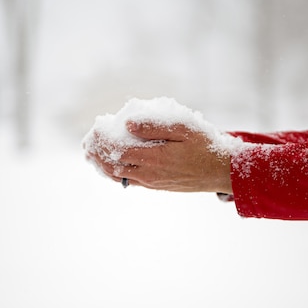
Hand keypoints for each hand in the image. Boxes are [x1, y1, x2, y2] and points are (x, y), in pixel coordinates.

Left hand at [87, 121, 232, 193]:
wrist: (221, 172)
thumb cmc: (205, 145)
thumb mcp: (183, 128)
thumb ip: (154, 125)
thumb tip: (127, 122)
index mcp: (153, 157)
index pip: (117, 148)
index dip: (103, 139)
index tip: (95, 127)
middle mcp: (148, 173)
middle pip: (113, 164)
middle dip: (97, 153)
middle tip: (86, 142)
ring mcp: (151, 182)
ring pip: (118, 176)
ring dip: (102, 165)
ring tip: (91, 155)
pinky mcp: (156, 186)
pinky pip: (129, 181)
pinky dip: (115, 173)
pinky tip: (111, 167)